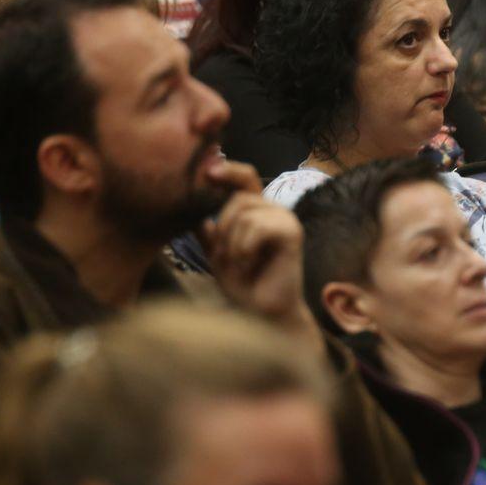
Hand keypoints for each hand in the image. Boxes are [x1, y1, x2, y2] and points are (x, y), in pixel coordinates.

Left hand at [201, 161, 321, 347]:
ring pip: (244, 212)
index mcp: (258, 211)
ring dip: (232, 242)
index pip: (244, 177)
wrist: (261, 314)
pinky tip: (250, 264)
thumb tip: (193, 207)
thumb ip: (207, 230)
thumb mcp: (216, 253)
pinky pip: (257, 227)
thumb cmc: (243, 284)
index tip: (207, 171)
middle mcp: (274, 210)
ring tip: (240, 264)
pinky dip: (245, 248)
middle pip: (238, 196)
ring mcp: (285, 220)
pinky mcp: (292, 233)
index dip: (227, 170)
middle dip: (223, 228)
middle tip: (226, 256)